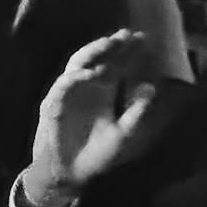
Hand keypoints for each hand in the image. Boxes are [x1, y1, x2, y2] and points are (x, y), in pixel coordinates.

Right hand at [24, 30, 157, 206]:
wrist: (73, 172)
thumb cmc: (99, 153)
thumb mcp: (124, 133)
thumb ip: (137, 112)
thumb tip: (152, 88)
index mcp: (105, 91)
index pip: (117, 65)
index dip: (128, 52)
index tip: (143, 38)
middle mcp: (88, 87)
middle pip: (100, 59)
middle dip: (113, 46)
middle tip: (128, 34)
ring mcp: (70, 93)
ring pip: (79, 64)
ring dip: (94, 53)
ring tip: (111, 44)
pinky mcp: (54, 103)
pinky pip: (64, 85)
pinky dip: (77, 77)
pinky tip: (92, 72)